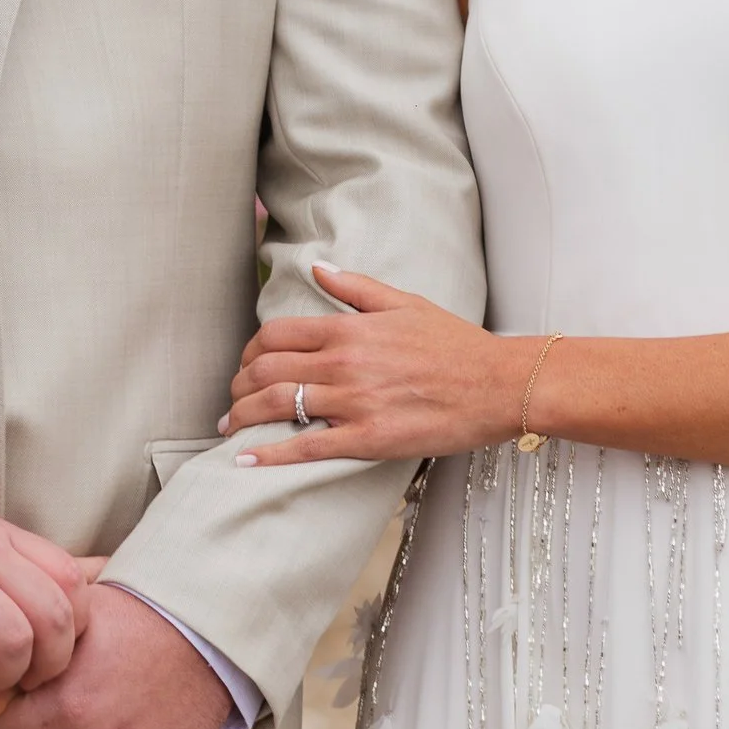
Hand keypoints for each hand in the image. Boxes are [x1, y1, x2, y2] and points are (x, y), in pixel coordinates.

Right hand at [0, 493, 92, 697]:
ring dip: (3, 677)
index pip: (73, 579)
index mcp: (5, 536)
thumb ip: (21, 560)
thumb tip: (93, 574)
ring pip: (14, 641)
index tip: (53, 650)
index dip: (75, 626)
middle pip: (55, 617)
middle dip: (49, 664)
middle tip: (25, 681)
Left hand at [220, 265, 532, 468]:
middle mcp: (345, 363)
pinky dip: (269, 454)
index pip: (276, 335)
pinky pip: (307, 448)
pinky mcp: (369, 440)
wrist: (499, 385)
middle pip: (267, 371)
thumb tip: (316, 268)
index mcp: (350, 329)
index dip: (250, 351)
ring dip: (242, 417)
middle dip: (239, 386)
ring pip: (278, 406)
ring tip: (229, 427)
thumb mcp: (405, 303)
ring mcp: (355, 403)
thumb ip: (355, 287)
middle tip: (232, 399)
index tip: (245, 365)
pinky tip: (245, 460)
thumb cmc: (456, 345)